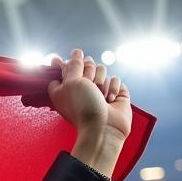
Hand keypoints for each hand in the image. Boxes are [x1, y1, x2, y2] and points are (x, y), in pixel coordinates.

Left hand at [48, 49, 130, 178]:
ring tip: (99, 96)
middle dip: (89, 72)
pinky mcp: (114, 93)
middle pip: (87, 64)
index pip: (66, 67)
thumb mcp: (71, 83)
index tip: (70, 66)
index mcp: (64, 87)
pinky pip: (116, 79)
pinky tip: (109, 100)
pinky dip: (113, 88)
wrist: (103, 127)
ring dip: (102, 82)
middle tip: (89, 85)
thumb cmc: (83, 107)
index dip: (69, 64)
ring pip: (103, 70)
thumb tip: (75, 53)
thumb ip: (72, 65)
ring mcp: (98, 90)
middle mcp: (81, 87)